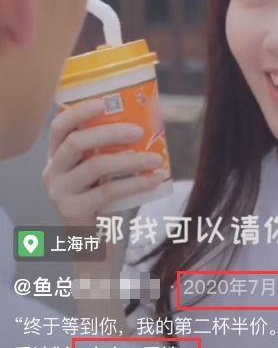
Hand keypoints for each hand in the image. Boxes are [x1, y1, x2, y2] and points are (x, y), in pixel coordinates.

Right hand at [43, 98, 164, 224]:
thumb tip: (148, 120)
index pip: (59, 126)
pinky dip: (135, 183)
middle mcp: (51, 172)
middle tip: (139, 131)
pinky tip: (155, 179)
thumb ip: (112, 149)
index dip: (79, 111)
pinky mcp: (72, 212)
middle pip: (76, 142)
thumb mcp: (103, 171)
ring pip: (96, 165)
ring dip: (131, 159)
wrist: (96, 246)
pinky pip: (108, 191)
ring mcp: (58, 193)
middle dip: (111, 132)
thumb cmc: (104, 201)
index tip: (104, 102)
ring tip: (155, 159)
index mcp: (57, 156)